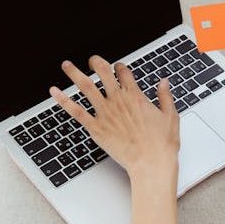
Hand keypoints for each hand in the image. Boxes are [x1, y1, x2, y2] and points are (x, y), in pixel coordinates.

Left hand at [49, 56, 179, 178]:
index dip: (120, 67)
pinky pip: (75, 111)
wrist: (150, 163)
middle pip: (103, 72)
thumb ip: (165, 97)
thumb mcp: (170, 116)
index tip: (118, 67)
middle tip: (92, 60)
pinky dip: (63, 100)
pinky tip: (54, 92)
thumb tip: (164, 83)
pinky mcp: (95, 128)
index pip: (123, 72)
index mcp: (135, 96)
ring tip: (66, 65)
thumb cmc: (161, 143)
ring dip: (74, 73)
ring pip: (86, 87)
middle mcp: (118, 101)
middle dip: (96, 62)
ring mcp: (105, 113)